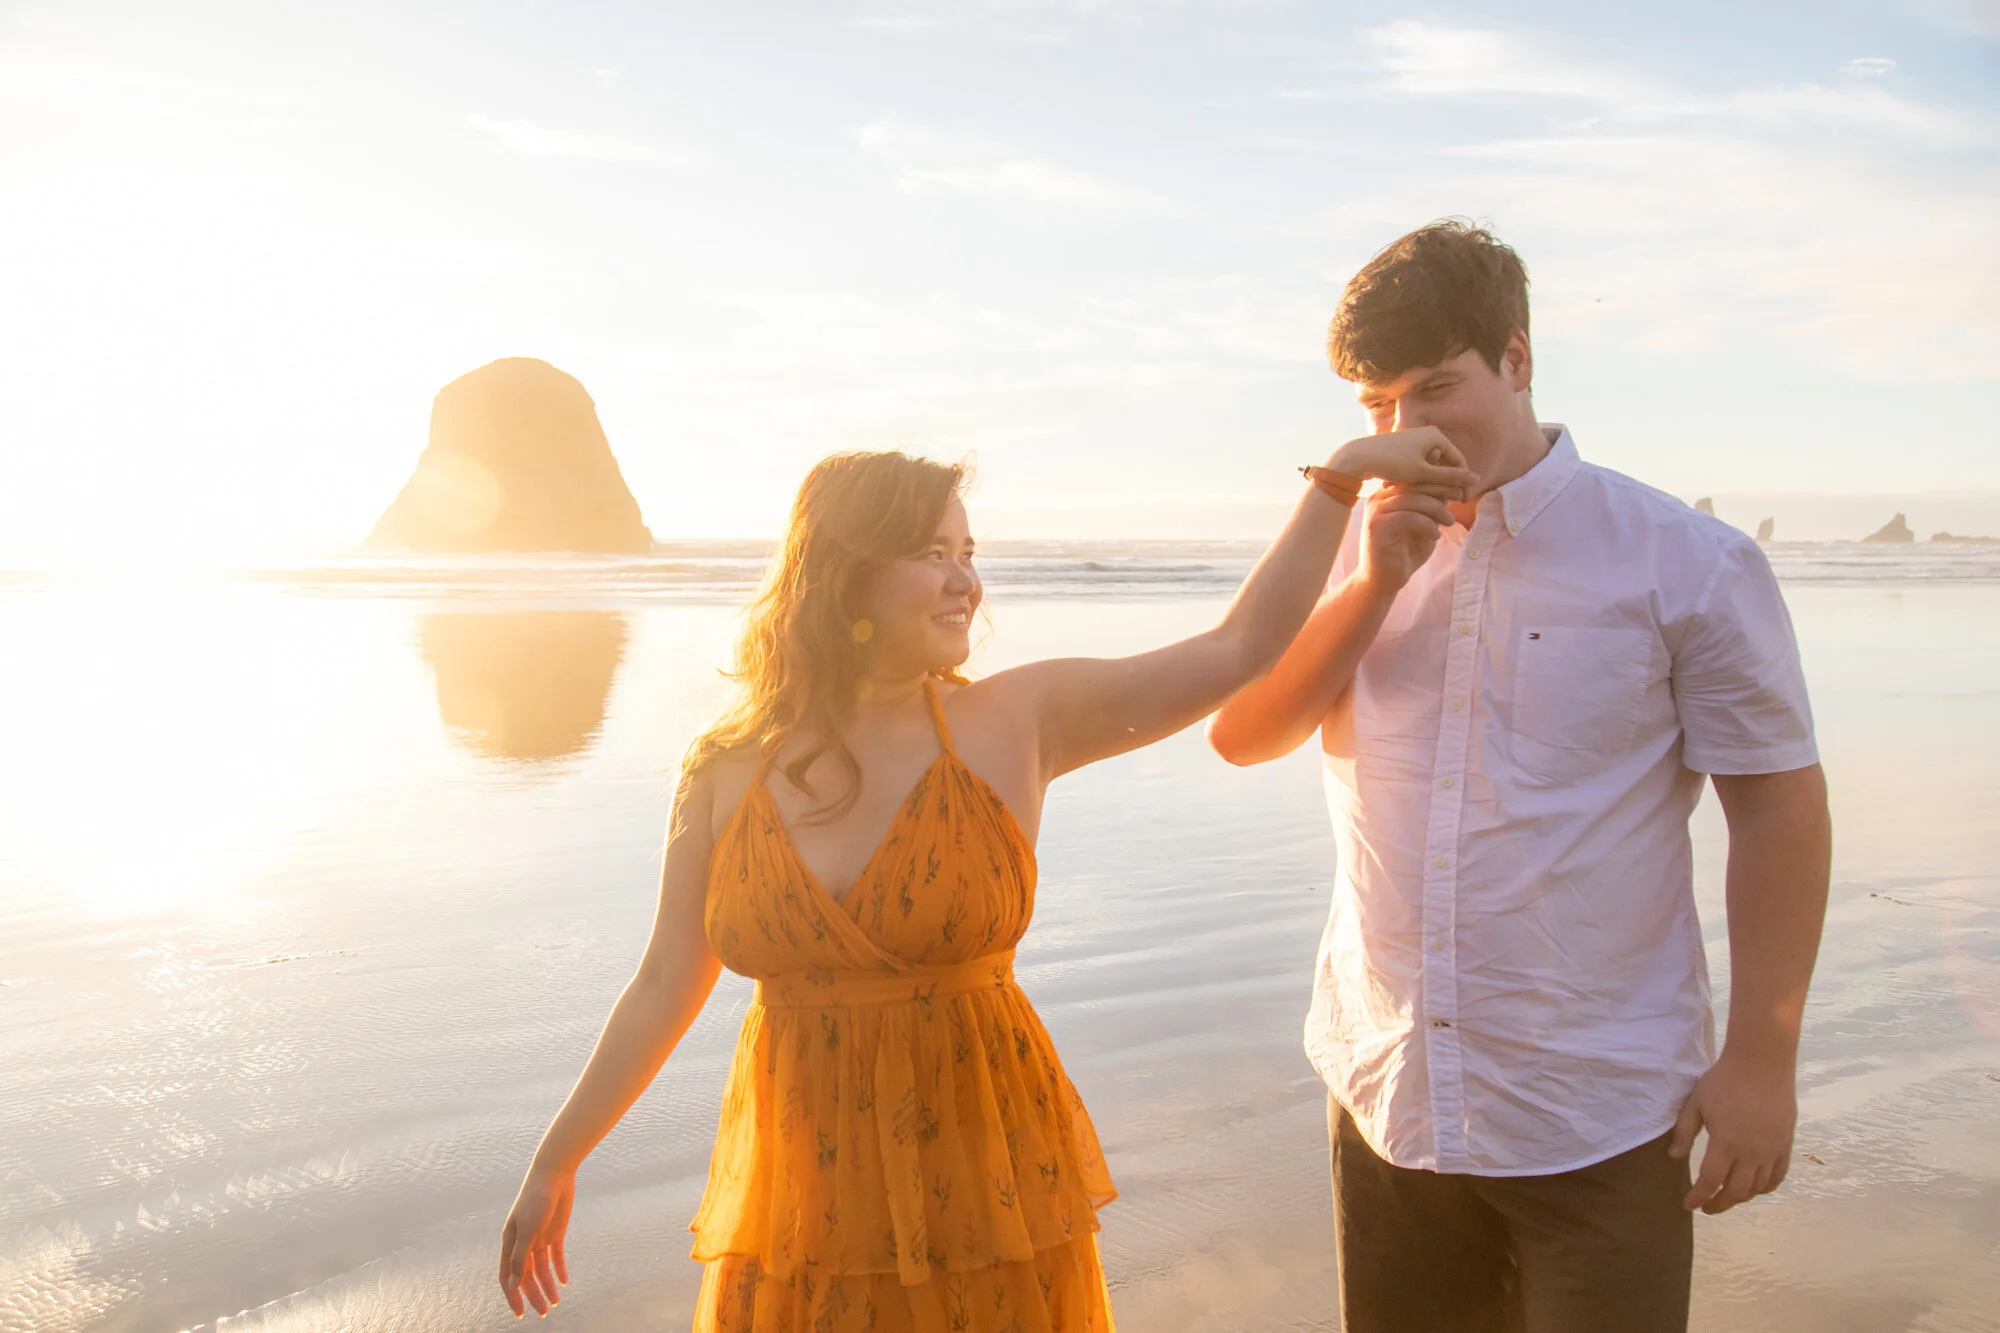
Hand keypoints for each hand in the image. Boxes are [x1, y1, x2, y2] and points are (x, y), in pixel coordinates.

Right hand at [499, 1166, 574, 1317]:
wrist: (555, 1174)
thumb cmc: (536, 1199)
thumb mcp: (528, 1230)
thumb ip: (520, 1257)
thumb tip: (513, 1285)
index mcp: (510, 1243)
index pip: (508, 1276)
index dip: (512, 1296)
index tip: (520, 1314)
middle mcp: (523, 1243)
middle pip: (526, 1276)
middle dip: (534, 1295)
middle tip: (544, 1312)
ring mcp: (539, 1238)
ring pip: (542, 1269)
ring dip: (547, 1286)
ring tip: (555, 1302)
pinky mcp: (555, 1232)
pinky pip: (556, 1256)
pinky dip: (558, 1269)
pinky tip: (564, 1281)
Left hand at [1330, 426, 1478, 496]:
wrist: (1358, 456)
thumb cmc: (1391, 463)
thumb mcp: (1422, 473)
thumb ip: (1449, 477)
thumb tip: (1476, 479)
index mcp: (1436, 436)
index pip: (1458, 461)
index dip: (1462, 482)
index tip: (1461, 502)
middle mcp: (1428, 434)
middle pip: (1445, 463)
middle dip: (1445, 483)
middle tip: (1446, 504)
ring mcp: (1415, 440)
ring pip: (1430, 466)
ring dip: (1430, 483)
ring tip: (1428, 500)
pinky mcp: (1404, 448)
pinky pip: (1418, 465)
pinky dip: (1418, 478)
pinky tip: (1412, 492)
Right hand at [1357, 486, 1454, 592]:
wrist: (1383, 581)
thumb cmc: (1405, 551)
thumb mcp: (1425, 523)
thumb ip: (1433, 505)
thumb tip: (1453, 484)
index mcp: (1388, 494)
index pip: (1415, 475)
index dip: (1440, 477)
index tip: (1461, 487)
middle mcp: (1379, 499)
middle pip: (1414, 481)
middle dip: (1442, 487)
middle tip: (1461, 496)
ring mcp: (1376, 512)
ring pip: (1412, 498)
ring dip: (1437, 508)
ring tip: (1449, 522)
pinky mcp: (1377, 527)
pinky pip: (1408, 517)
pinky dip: (1427, 524)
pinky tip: (1435, 535)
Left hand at [1668, 1048, 1798, 1213]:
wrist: (1762, 1062)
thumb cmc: (1724, 1080)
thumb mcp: (1696, 1103)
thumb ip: (1684, 1131)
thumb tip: (1674, 1156)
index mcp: (1726, 1142)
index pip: (1710, 1180)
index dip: (1698, 1196)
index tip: (1688, 1204)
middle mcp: (1752, 1152)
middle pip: (1736, 1192)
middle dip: (1719, 1204)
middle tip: (1706, 1207)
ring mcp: (1772, 1150)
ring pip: (1757, 1188)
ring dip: (1740, 1198)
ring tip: (1726, 1198)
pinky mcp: (1786, 1144)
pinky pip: (1778, 1176)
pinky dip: (1765, 1188)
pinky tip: (1754, 1189)